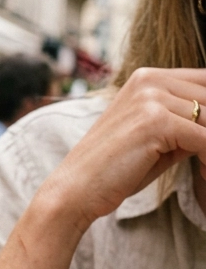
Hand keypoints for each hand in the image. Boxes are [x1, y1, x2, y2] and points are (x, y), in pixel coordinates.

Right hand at [43, 67, 205, 231]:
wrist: (77, 190)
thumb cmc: (113, 169)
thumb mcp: (155, 139)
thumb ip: (185, 126)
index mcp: (147, 78)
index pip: (204, 82)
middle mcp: (149, 81)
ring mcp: (151, 98)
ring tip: (205, 169)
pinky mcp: (156, 121)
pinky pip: (204, 139)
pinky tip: (203, 173)